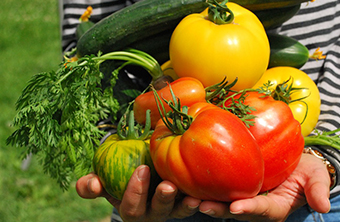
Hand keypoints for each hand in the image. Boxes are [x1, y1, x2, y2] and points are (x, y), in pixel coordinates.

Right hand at [76, 165, 200, 221]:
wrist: (143, 172)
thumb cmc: (120, 177)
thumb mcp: (104, 181)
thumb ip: (92, 185)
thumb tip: (91, 184)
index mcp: (132, 208)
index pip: (131, 206)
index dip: (135, 191)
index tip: (141, 169)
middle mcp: (152, 213)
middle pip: (158, 212)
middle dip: (162, 199)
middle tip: (167, 186)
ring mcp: (171, 209)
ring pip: (178, 211)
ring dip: (185, 205)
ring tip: (193, 197)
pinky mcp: (186, 202)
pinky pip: (194, 204)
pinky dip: (201, 199)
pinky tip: (206, 192)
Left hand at [197, 153, 330, 221]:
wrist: (296, 162)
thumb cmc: (307, 170)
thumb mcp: (316, 177)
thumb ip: (318, 190)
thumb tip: (324, 206)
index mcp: (276, 207)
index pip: (262, 210)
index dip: (250, 209)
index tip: (236, 208)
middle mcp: (256, 207)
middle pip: (236, 211)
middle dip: (220, 210)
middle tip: (202, 206)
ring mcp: (244, 197)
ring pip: (224, 202)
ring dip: (208, 201)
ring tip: (190, 197)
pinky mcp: (235, 186)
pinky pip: (221, 188)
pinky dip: (206, 187)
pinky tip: (190, 180)